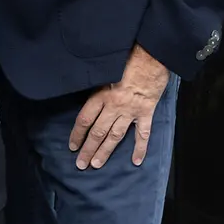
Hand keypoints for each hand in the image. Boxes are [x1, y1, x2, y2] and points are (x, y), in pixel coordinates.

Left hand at [70, 44, 171, 169]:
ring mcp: (131, 112)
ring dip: (105, 151)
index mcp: (102, 95)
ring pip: (115, 136)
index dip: (77, 134)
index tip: (72, 146)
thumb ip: (95, 87)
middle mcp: (114, 107)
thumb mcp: (104, 71)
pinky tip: (136, 161)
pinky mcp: (146, 113)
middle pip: (98, 132)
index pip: (85, 119)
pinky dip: (140, 148)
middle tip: (81, 164)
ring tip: (97, 164)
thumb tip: (86, 99)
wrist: (151, 59)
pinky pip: (143, 134)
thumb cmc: (126, 61)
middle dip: (88, 149)